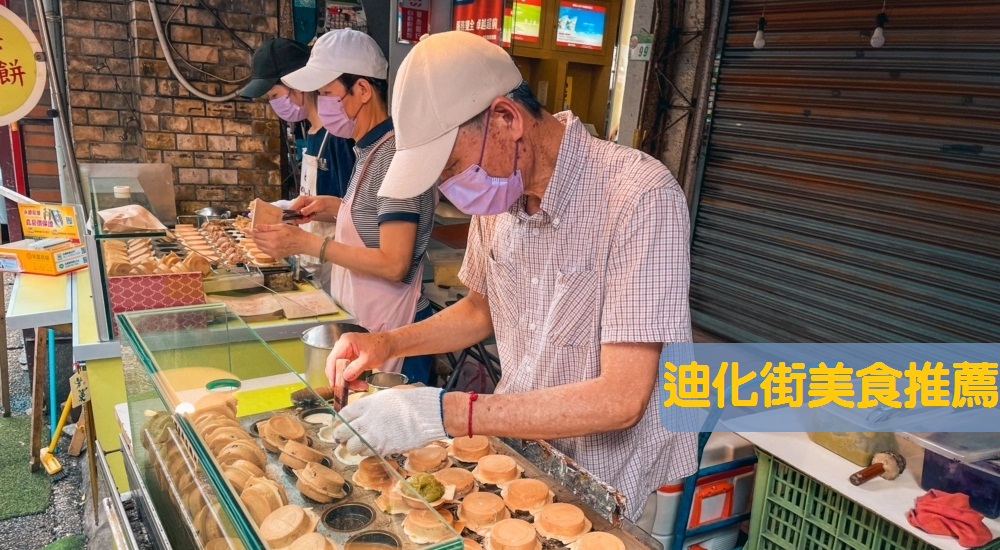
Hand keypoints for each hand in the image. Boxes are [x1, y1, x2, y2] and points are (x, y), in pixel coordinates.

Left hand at [249, 223, 314, 257]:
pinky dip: (262, 246)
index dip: (251, 231)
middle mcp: (271, 246)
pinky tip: (265, 243)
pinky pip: (265, 251)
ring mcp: (273, 252)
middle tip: (252, 231)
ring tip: (258, 236)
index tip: (245, 229)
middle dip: (254, 235)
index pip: (257, 234)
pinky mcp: (276, 256)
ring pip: (260, 246)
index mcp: (272, 237)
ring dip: (257, 241)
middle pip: (257, 241)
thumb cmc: (294, 233)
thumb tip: (257, 226)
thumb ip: (268, 227)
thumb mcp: (282, 226)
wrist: (304, 244)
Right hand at [290, 195, 340, 219]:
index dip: (292, 215)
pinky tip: (311, 217)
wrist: (328, 204)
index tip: (298, 220)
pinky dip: (306, 219)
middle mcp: (298, 203)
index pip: (291, 209)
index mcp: (299, 200)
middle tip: (307, 219)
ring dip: (303, 219)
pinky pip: (301, 218)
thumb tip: (301, 213)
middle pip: (293, 214)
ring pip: (297, 217)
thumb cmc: (322, 203)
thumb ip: (308, 209)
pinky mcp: (303, 211)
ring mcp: (300, 208)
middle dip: (300, 218)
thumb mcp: (316, 206)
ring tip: (310, 217)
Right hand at [326, 332, 394, 396]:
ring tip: (361, 386)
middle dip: (341, 378)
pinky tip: (360, 383)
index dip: (332, 372)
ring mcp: (346, 352)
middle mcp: (342, 346)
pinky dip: (352, 378)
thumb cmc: (380, 346)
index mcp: (345, 342)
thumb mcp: (368, 359)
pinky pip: (346, 370)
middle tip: (348, 388)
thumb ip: (356, 368)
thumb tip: (345, 377)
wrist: (389, 344)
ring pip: (341, 370)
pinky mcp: (349, 358)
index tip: (334, 384)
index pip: (333, 359)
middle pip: (335, 365)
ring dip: (349, 380)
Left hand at [331, 387, 445, 455]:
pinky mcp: (382, 448)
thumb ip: (372, 406)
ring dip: (354, 447)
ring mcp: (373, 435)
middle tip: (343, 439)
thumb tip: (362, 415)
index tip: (340, 425)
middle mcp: (366, 419)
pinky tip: (373, 447)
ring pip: (352, 447)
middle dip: (341, 437)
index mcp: (367, 404)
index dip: (340, 421)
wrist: (429, 414)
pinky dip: (367, 452)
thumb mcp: (388, 397)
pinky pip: (366, 453)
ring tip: (360, 445)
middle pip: (343, 432)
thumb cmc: (412, 402)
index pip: (344, 415)